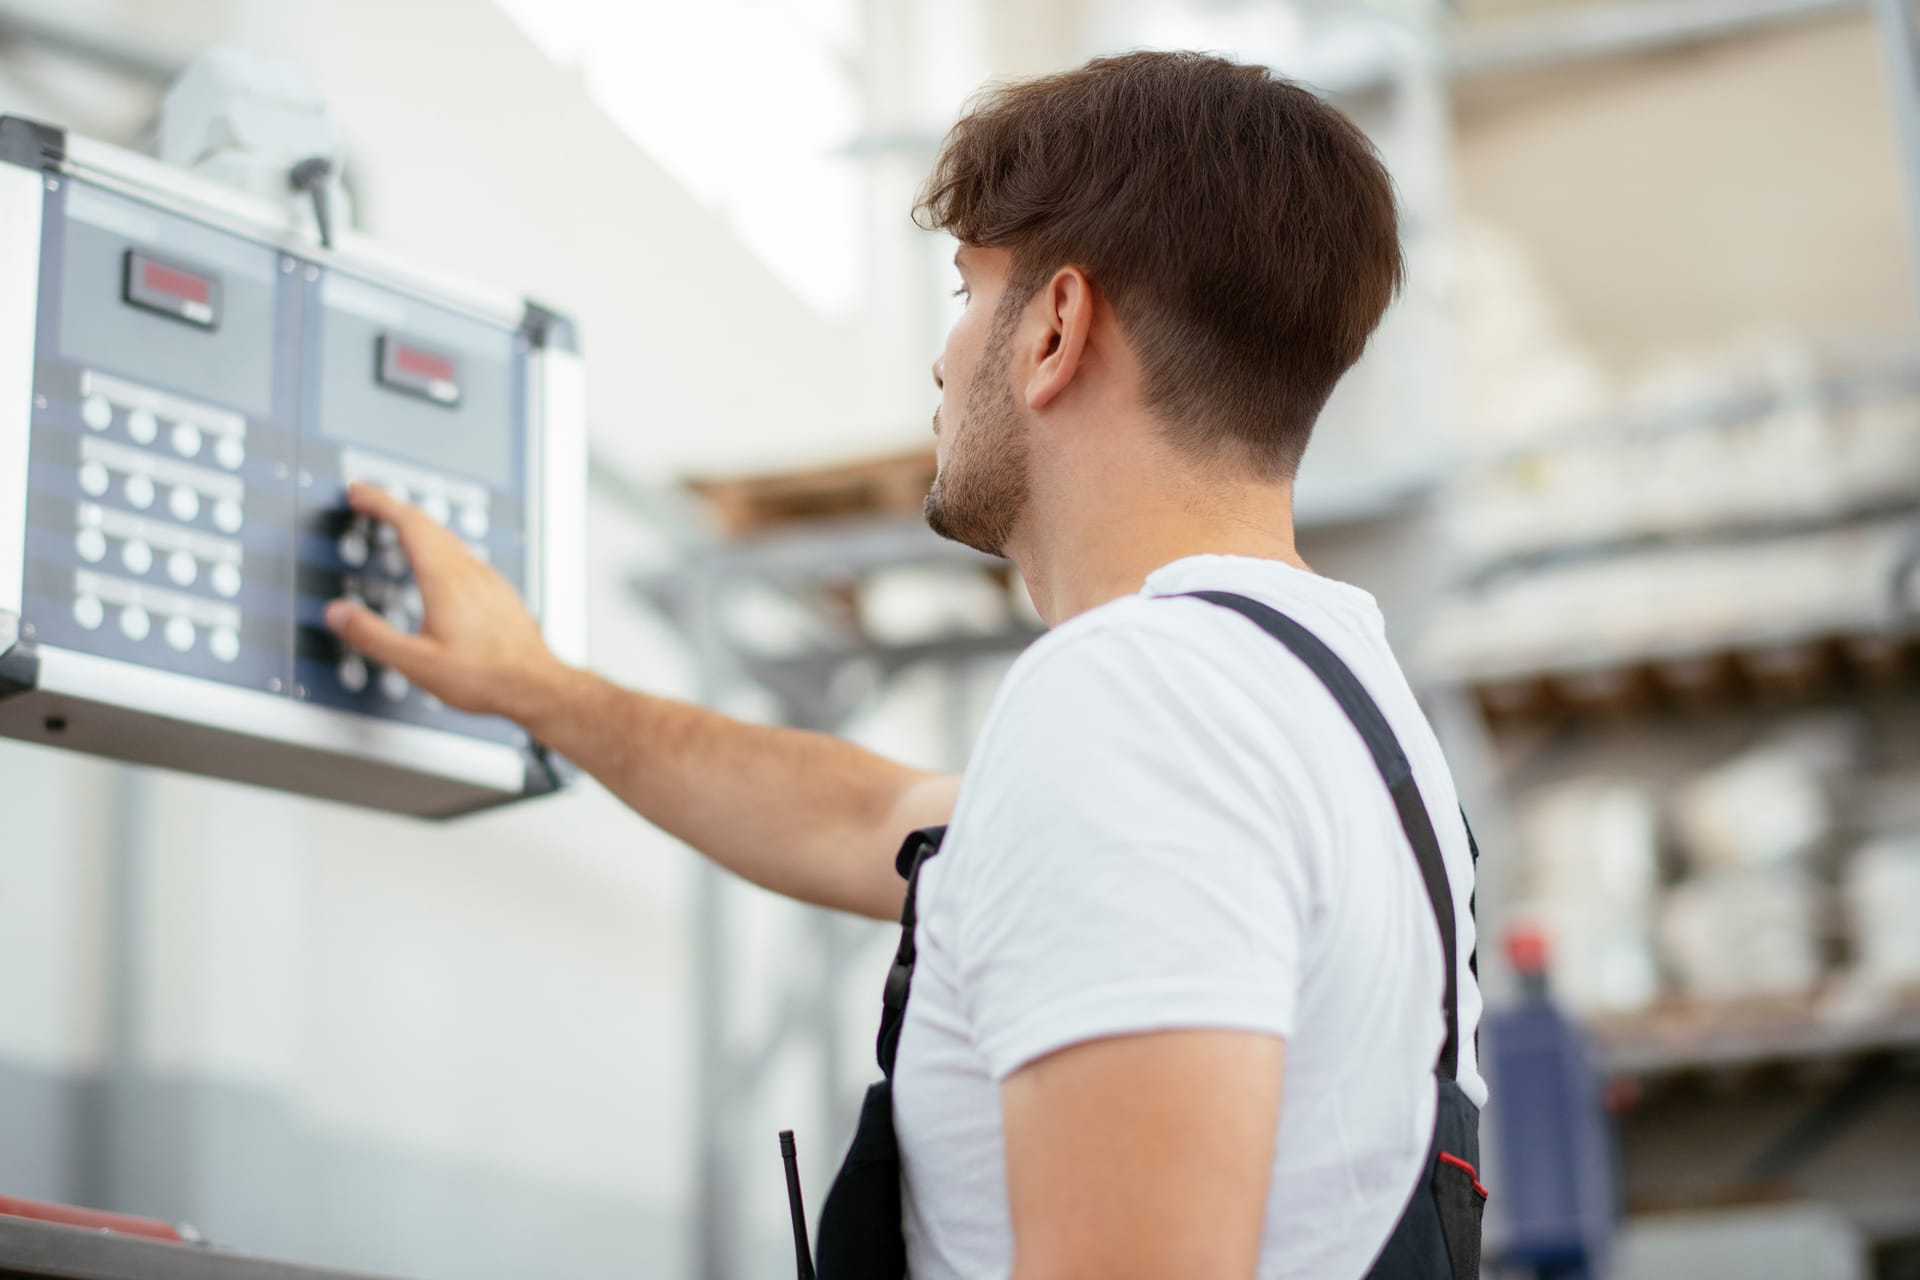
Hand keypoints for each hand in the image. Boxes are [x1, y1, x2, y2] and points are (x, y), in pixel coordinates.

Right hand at [323, 482, 561, 720]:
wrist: (537, 685)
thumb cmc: (485, 676)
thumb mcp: (417, 663)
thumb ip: (373, 636)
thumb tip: (338, 613)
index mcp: (445, 579)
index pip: (409, 523)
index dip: (380, 502)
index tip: (359, 492)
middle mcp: (469, 571)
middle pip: (429, 523)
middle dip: (394, 507)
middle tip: (369, 501)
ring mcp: (488, 580)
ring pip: (449, 537)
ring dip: (419, 525)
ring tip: (398, 526)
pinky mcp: (499, 592)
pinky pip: (465, 555)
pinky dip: (440, 545)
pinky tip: (440, 563)